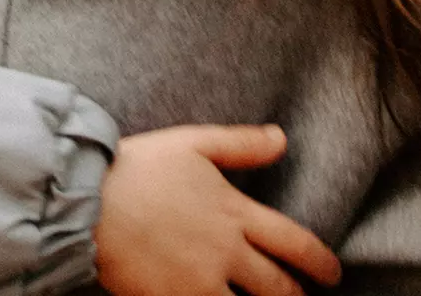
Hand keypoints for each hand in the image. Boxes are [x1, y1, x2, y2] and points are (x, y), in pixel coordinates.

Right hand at [95, 124, 340, 295]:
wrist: (87, 202)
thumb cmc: (137, 168)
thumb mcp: (192, 143)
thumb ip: (241, 144)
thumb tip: (282, 139)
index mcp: (234, 213)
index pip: (295, 243)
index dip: (320, 262)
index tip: (332, 274)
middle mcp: (226, 253)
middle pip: (279, 288)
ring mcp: (199, 284)